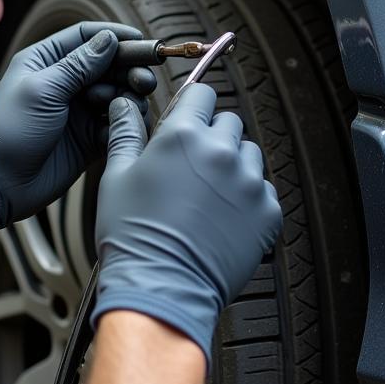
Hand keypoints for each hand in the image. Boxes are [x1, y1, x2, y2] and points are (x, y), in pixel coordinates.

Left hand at [0, 22, 155, 249]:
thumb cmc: (11, 130)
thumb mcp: (43, 90)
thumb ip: (78, 65)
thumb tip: (109, 38)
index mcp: (47, 61)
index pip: (87, 37)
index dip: (116, 36)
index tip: (142, 41)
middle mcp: (66, 83)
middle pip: (109, 65)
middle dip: (129, 69)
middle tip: (143, 80)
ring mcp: (80, 110)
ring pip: (118, 93)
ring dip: (129, 97)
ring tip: (128, 106)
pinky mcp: (90, 137)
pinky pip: (117, 123)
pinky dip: (124, 123)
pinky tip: (120, 129)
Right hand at [91, 84, 282, 365]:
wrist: (161, 290)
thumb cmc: (133, 237)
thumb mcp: (117, 177)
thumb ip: (126, 133)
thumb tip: (123, 105)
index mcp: (183, 136)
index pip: (202, 93)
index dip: (192, 105)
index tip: (188, 119)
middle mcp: (221, 152)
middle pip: (229, 122)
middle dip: (213, 137)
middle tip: (192, 168)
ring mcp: (249, 182)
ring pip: (250, 155)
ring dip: (233, 166)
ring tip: (208, 196)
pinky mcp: (268, 212)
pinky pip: (265, 191)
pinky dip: (249, 199)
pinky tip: (224, 218)